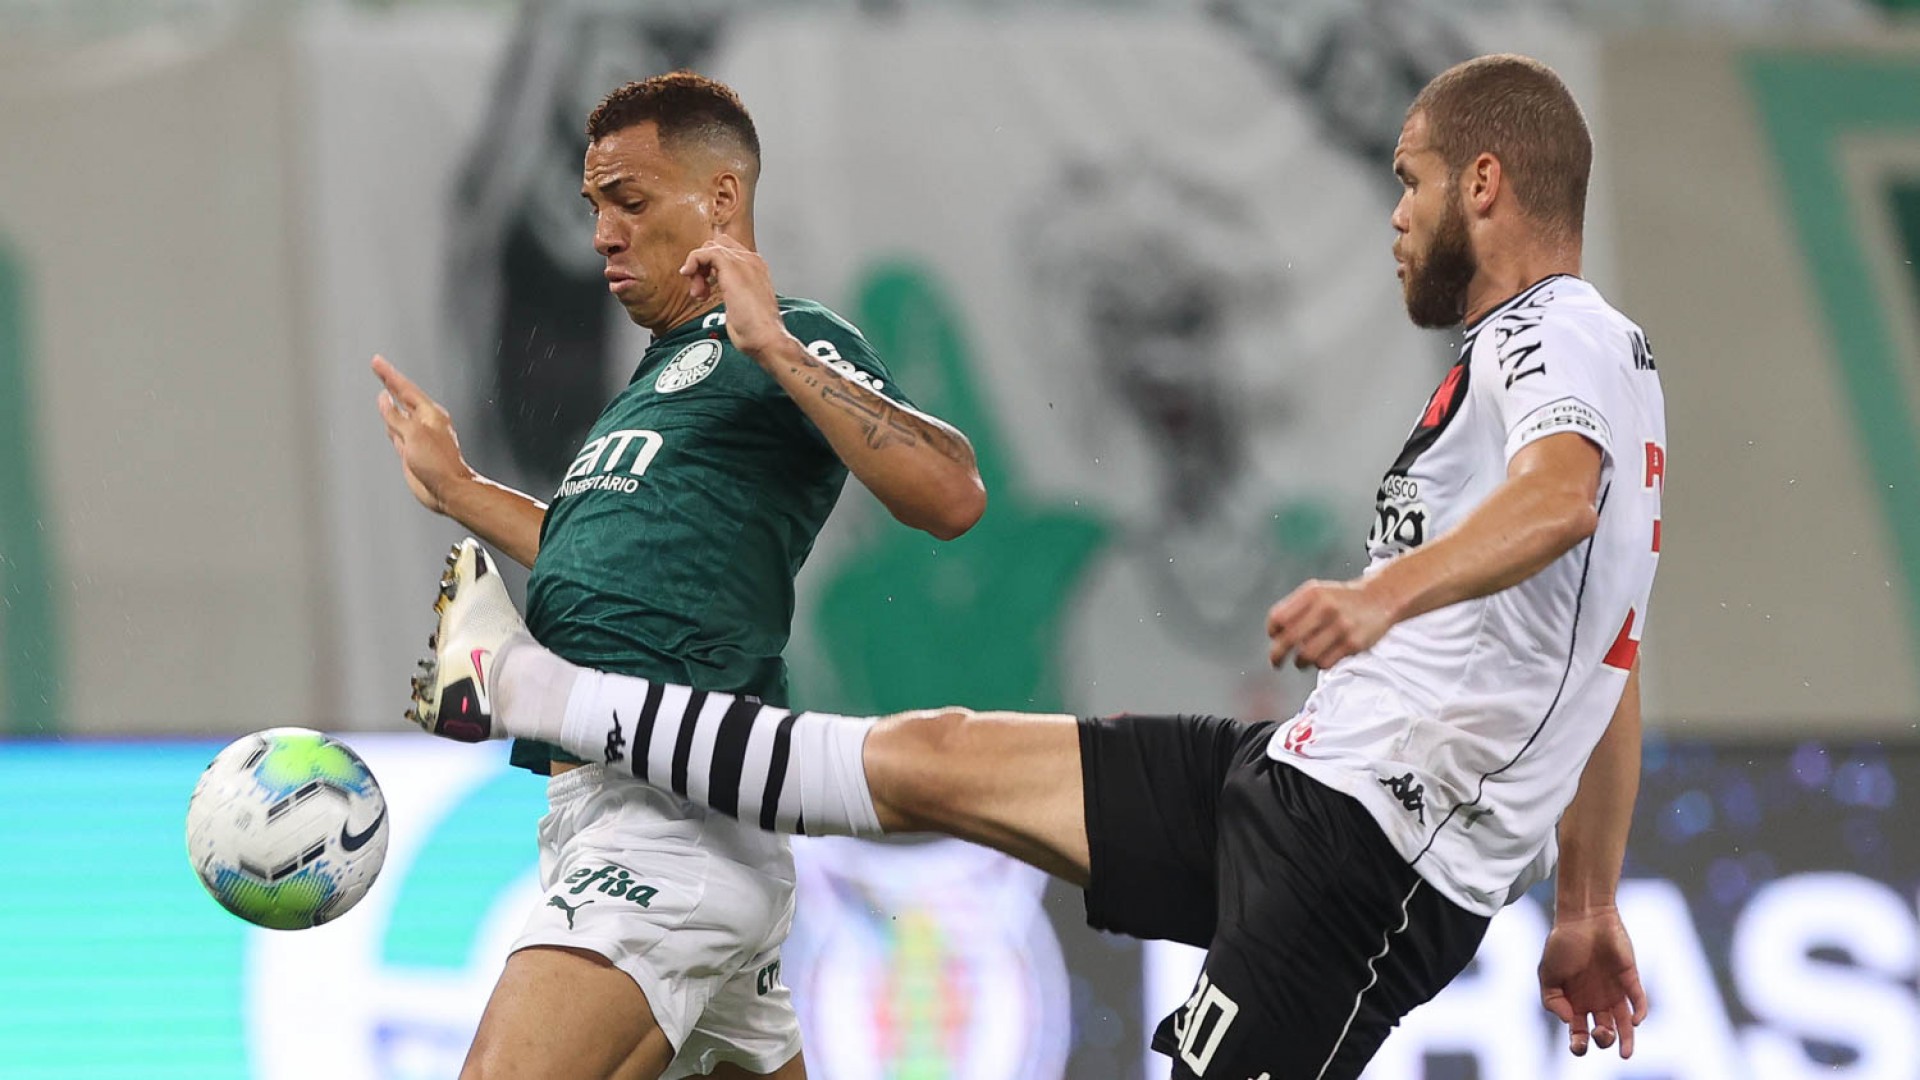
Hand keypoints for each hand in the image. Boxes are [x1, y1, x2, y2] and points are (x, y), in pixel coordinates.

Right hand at [372, 355, 476, 515]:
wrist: (447, 490)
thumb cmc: (439, 464)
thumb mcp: (413, 434)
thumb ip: (396, 416)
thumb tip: (385, 399)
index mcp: (429, 414)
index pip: (405, 388)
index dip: (389, 375)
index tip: (377, 362)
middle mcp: (425, 423)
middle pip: (402, 397)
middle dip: (389, 382)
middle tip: (378, 367)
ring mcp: (418, 437)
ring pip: (399, 414)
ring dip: (390, 402)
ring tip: (384, 388)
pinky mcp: (412, 451)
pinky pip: (398, 432)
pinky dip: (391, 423)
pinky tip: (388, 420)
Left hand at [678, 232, 788, 357]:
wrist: (766, 337)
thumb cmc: (756, 331)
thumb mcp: (740, 307)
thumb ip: (730, 294)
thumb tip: (715, 294)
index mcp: (756, 269)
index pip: (728, 252)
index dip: (710, 266)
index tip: (705, 289)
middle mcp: (751, 261)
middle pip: (717, 245)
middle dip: (703, 266)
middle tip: (700, 291)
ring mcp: (743, 262)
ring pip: (709, 247)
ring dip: (697, 270)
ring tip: (699, 294)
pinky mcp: (732, 266)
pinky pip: (705, 252)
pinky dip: (692, 261)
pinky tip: (689, 276)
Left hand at [1266, 578, 1394, 668]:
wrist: (1380, 598)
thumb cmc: (1341, 599)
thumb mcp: (1317, 592)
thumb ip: (1295, 608)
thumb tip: (1274, 635)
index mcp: (1313, 593)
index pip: (1279, 618)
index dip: (1273, 632)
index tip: (1275, 638)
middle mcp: (1326, 607)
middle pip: (1289, 639)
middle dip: (1277, 655)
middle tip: (1276, 662)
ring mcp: (1341, 626)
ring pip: (1306, 655)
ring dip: (1300, 662)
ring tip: (1302, 660)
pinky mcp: (1353, 643)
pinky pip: (1325, 663)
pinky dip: (1320, 663)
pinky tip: (1323, 657)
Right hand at [1539, 908, 1647, 1058]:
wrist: (1583, 917)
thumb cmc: (1562, 943)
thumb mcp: (1546, 973)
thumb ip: (1551, 999)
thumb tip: (1567, 1021)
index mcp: (1574, 1001)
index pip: (1578, 1031)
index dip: (1579, 1043)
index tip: (1578, 1045)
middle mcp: (1595, 1000)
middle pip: (1603, 1031)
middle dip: (1602, 1039)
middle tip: (1600, 1033)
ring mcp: (1614, 991)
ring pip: (1624, 1023)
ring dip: (1626, 1038)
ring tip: (1625, 1052)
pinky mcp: (1630, 979)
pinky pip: (1638, 1001)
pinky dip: (1639, 1013)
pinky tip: (1634, 1021)